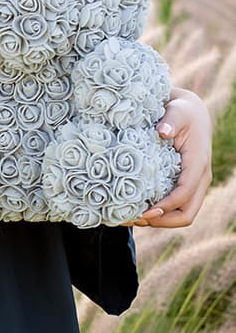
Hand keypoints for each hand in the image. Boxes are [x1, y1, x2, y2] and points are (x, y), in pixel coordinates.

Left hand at [127, 86, 212, 227]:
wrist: (191, 112)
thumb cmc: (182, 111)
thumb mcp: (177, 111)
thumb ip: (170, 121)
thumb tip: (163, 132)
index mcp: (198, 164)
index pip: (185, 193)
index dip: (166, 206)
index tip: (144, 210)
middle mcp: (200, 179)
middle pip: (187, 213)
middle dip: (162, 221)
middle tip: (135, 218)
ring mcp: (193, 184)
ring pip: (183, 214)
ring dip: (160, 221)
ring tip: (132, 217)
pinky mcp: (185, 184)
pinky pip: (176, 206)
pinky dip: (160, 212)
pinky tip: (138, 208)